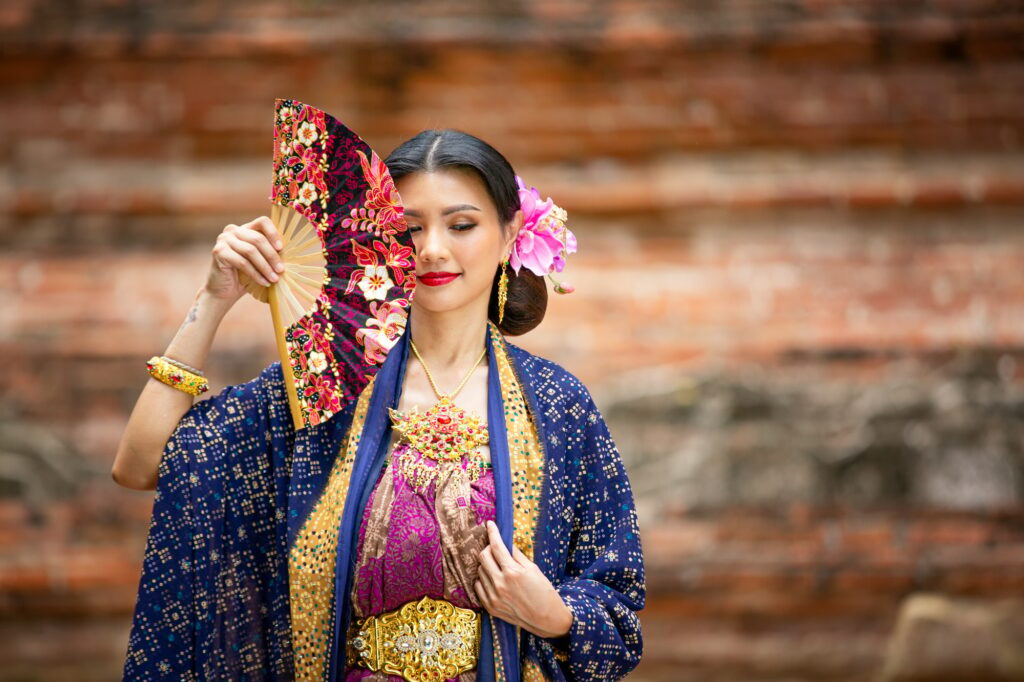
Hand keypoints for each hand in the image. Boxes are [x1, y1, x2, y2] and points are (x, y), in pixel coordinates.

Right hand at [206, 216, 285, 300]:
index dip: (273, 233)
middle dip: (272, 256)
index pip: (263, 222)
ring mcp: (224, 239)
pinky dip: (256, 274)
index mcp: (245, 228)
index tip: (281, 248)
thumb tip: (289, 253)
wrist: (225, 290)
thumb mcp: (260, 260)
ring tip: (274, 279)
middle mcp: (233, 230)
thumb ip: (270, 252)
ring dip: (265, 267)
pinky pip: (242, 262)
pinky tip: (264, 282)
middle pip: (258, 239)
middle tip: (281, 270)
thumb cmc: (246, 275)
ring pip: (251, 251)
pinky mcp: (218, 251)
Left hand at [474, 520, 572, 638]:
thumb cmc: (544, 592)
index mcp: (513, 572)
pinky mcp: (490, 607)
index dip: (492, 533)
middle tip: (496, 549)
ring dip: (487, 565)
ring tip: (498, 567)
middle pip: (483, 557)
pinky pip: (478, 587)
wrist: (547, 619)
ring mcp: (494, 597)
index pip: (497, 546)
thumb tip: (506, 544)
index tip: (489, 524)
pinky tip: (493, 579)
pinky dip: (483, 580)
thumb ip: (517, 556)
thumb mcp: (533, 569)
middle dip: (488, 548)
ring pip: (480, 571)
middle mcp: (500, 584)